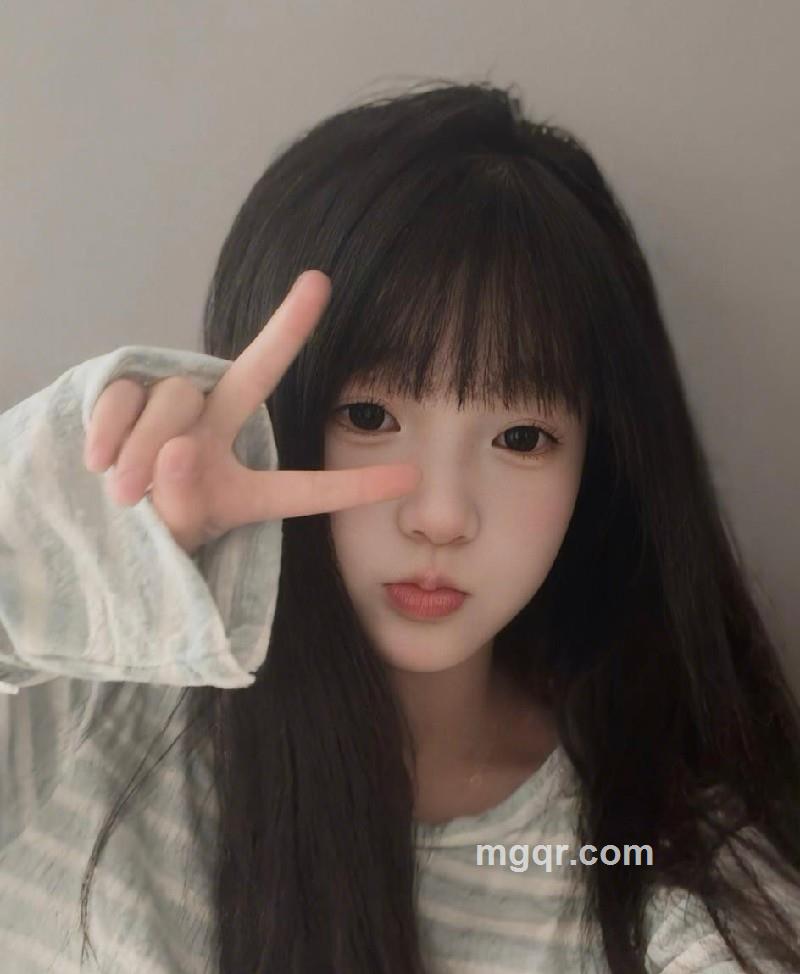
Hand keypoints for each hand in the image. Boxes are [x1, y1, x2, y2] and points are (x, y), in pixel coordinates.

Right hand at [83, 270, 420, 555]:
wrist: (93, 523)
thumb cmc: (148, 535)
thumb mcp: (171, 539)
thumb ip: (181, 506)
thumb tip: (180, 447)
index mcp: (245, 487)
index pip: (304, 490)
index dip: (353, 487)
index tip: (412, 478)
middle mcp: (218, 434)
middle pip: (257, 373)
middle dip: (289, 328)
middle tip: (318, 284)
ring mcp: (176, 411)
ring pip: (176, 398)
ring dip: (148, 444)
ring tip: (125, 493)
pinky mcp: (128, 392)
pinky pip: (126, 393)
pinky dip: (112, 424)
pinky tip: (97, 458)